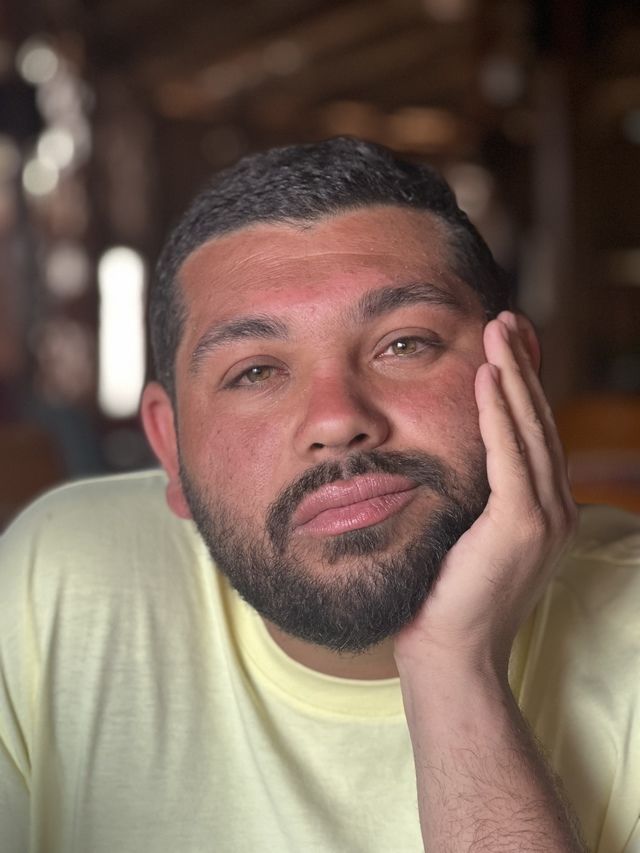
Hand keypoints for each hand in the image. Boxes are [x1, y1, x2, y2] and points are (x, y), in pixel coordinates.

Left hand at [394, 310, 576, 675]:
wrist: (447, 652)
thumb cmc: (442, 595)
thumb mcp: (464, 532)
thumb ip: (472, 493)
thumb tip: (450, 454)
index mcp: (541, 509)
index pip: (532, 432)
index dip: (522, 384)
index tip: (505, 343)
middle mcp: (554, 509)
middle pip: (538, 421)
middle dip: (523, 366)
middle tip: (506, 319)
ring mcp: (544, 518)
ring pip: (530, 429)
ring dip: (513, 374)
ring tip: (498, 330)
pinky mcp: (521, 525)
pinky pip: (510, 455)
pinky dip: (500, 412)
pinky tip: (488, 375)